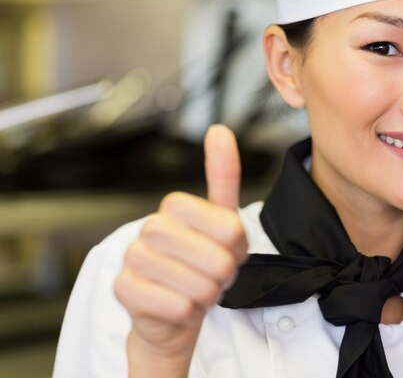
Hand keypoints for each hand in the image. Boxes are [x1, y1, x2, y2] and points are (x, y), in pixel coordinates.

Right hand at [114, 124, 247, 377]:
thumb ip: (223, 176)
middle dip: (223, 276)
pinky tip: (177, 306)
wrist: (173, 309)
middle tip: (209, 275)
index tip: (224, 250)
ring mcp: (133, 258)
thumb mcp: (222, 221)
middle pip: (218, 260)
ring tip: (193, 289)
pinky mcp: (124, 290)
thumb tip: (220, 130)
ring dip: (207, 296)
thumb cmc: (201, 262)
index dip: (237, 249)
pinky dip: (188, 314)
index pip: (231, 229)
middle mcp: (150, 227)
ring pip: (200, 287)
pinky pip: (178, 307)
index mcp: (176, 206)